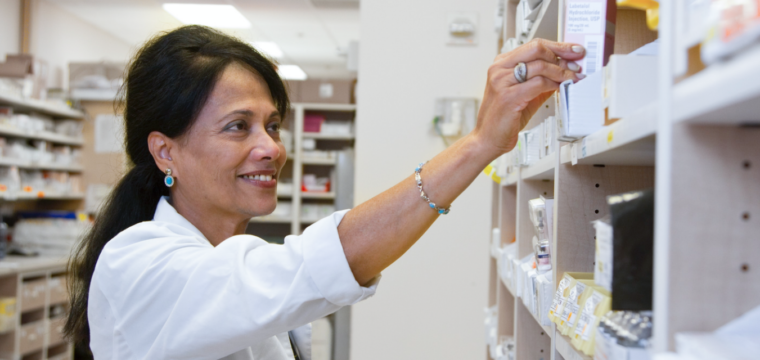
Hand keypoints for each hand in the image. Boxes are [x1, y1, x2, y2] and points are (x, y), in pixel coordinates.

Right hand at [473, 38, 585, 155]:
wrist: (488, 139)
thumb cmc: (504, 118)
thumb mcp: (525, 94)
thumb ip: (541, 80)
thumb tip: (564, 70)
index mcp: (501, 64)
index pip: (533, 45)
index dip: (557, 46)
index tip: (573, 50)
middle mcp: (499, 69)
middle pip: (537, 49)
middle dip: (561, 54)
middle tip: (576, 64)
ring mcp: (502, 82)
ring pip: (540, 66)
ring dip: (562, 72)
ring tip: (573, 78)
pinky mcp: (508, 96)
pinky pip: (538, 83)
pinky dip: (554, 84)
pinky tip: (560, 88)